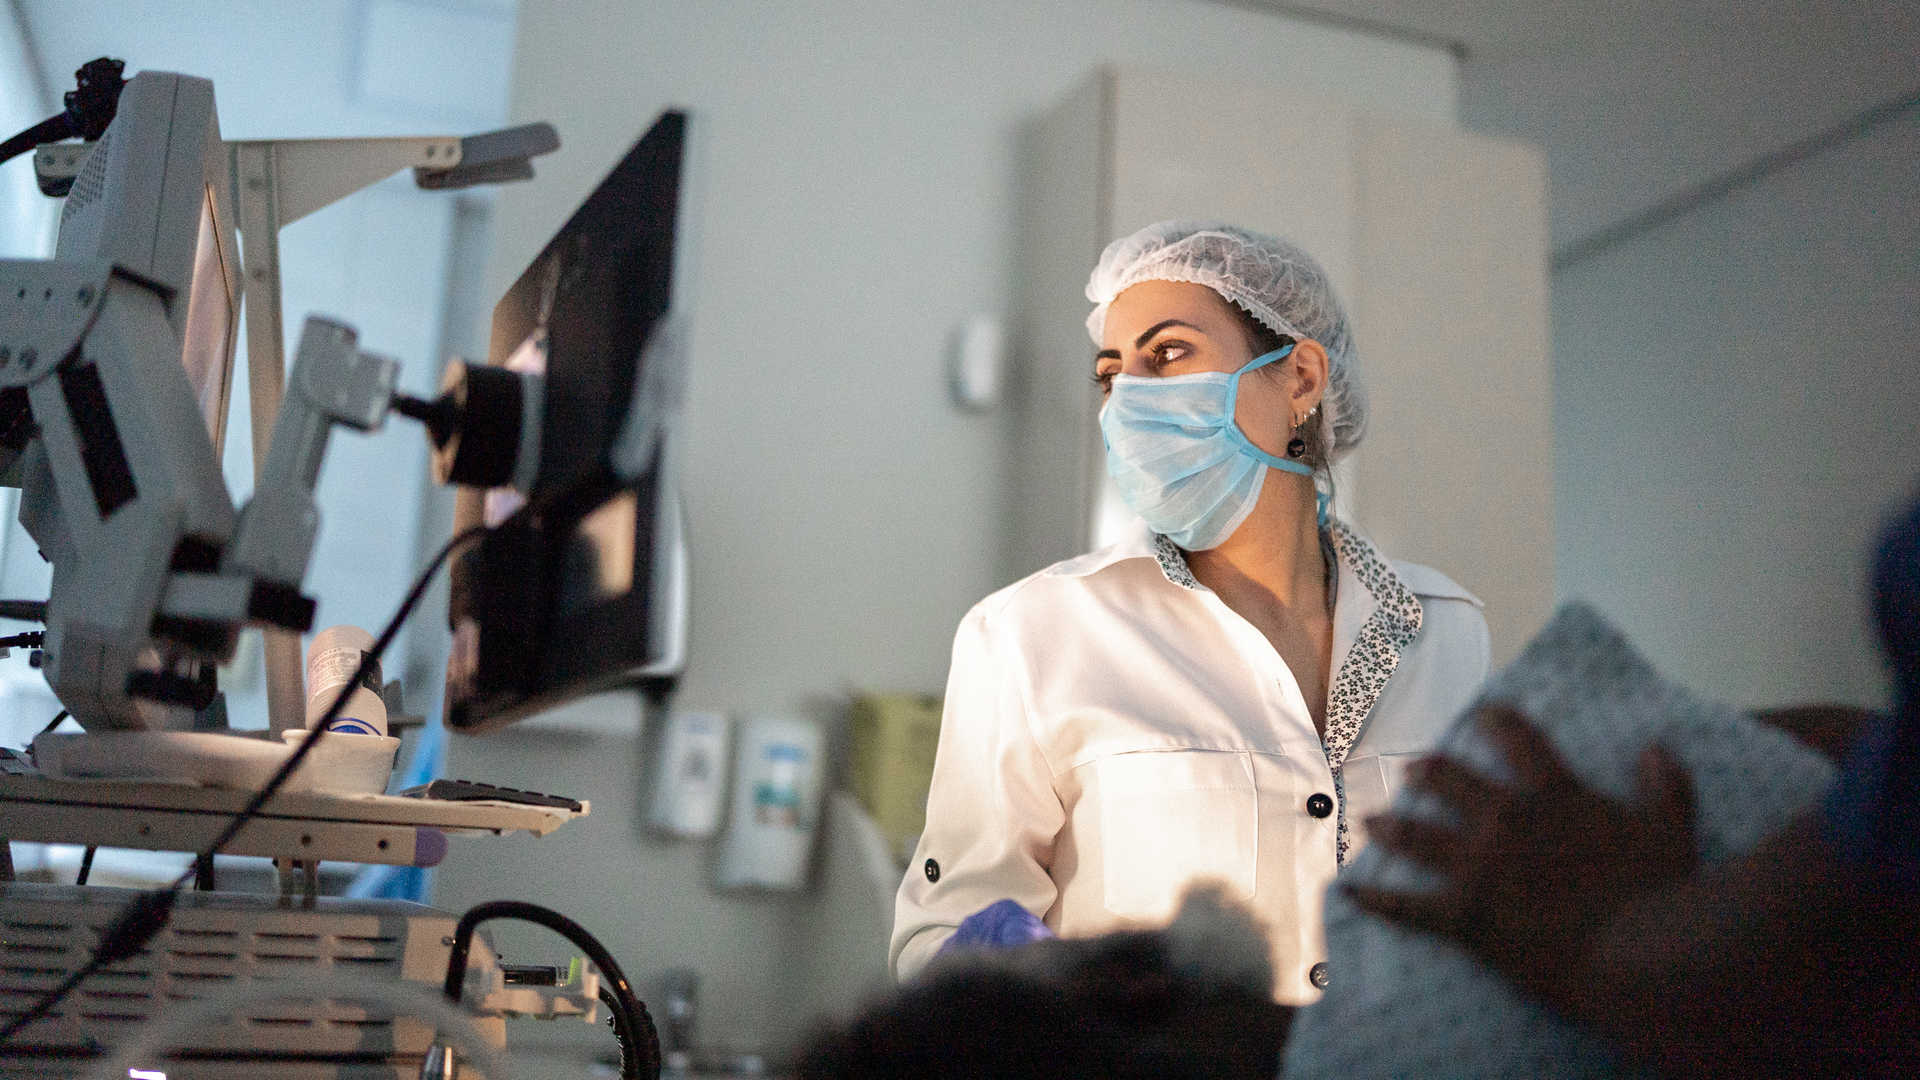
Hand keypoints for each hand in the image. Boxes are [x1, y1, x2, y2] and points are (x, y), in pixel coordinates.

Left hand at [1346, 704, 1695, 1011]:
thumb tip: (1657, 748)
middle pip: (1450, 780)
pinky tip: (1349, 891)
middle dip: (1428, 772)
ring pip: (1417, 835)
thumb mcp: (1673, 829)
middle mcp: (1505, 820)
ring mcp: (1479, 868)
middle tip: (1413, 769)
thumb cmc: (1662, 895)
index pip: (1517, 739)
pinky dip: (1375, 899)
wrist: (1639, 958)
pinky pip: (1408, 907)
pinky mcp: (1466, 917)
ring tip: (1373, 821)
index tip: (1482, 712)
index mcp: (1554, 795)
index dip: (1497, 721)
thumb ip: (1666, 785)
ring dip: (1391, 826)